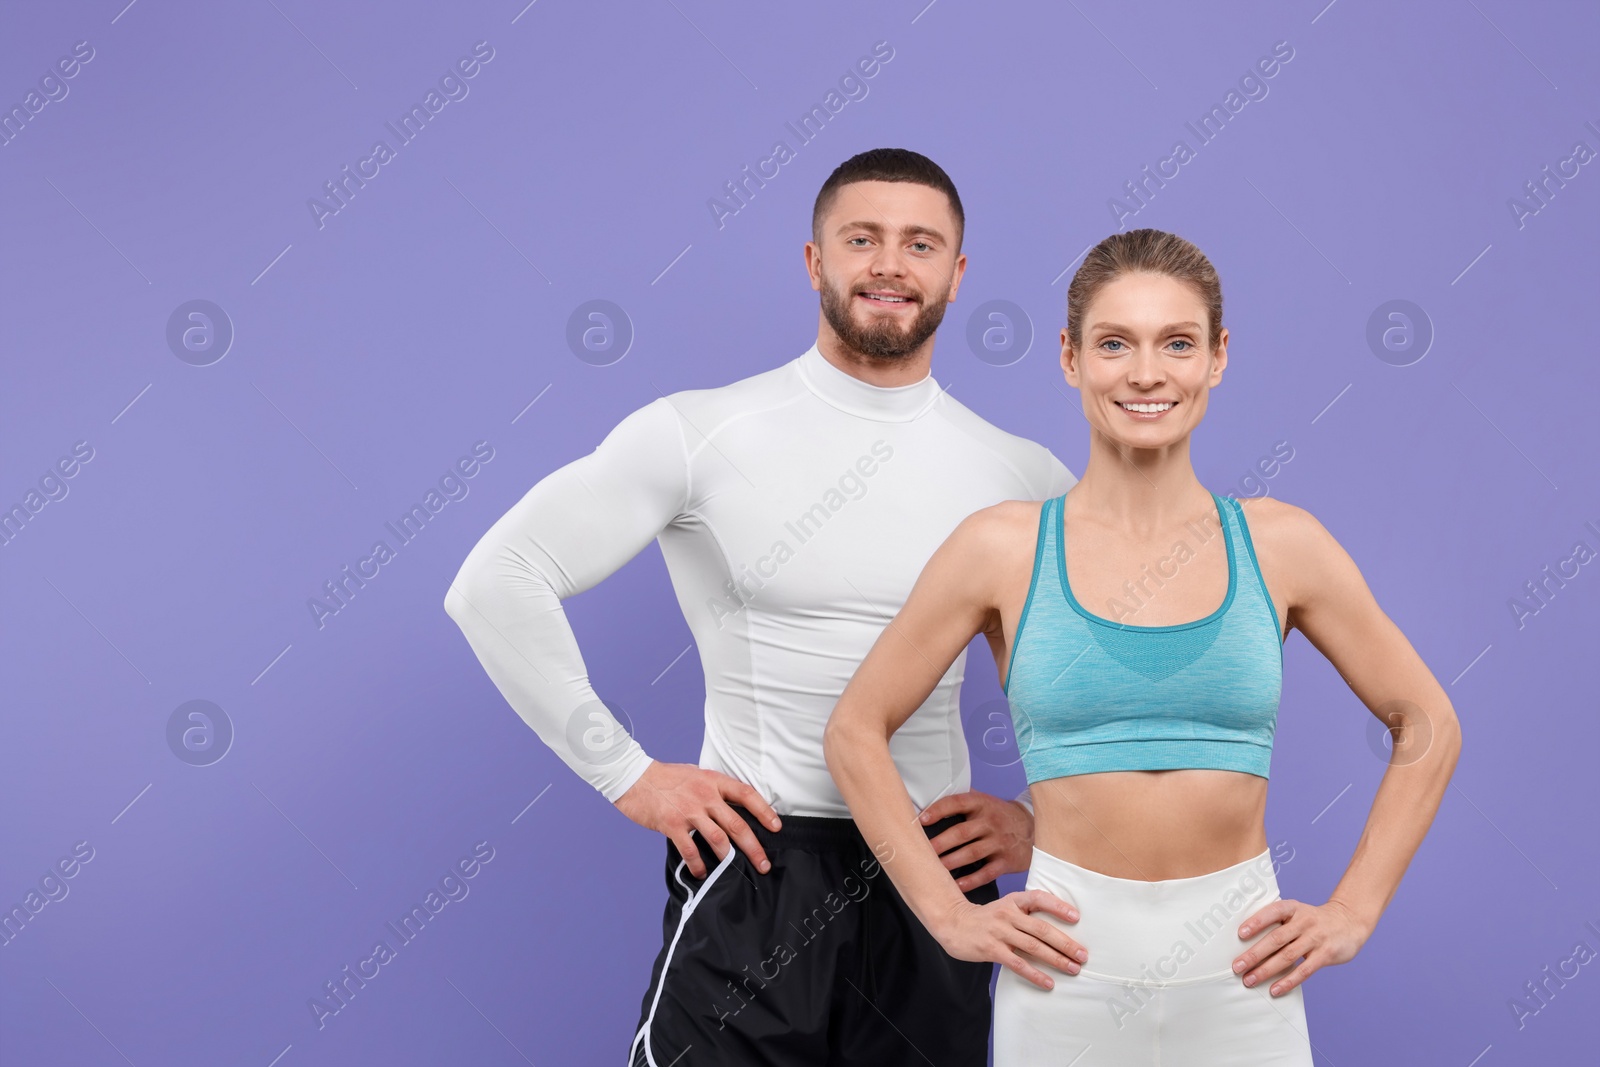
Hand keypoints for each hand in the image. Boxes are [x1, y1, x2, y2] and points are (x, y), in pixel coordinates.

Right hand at [614, 761, 781, 878]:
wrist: (635, 778)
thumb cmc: (666, 777)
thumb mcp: (696, 774)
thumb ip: (713, 788)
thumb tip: (732, 804)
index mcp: (713, 781)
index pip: (746, 794)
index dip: (764, 811)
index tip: (776, 826)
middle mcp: (705, 795)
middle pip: (737, 824)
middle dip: (754, 847)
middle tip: (764, 863)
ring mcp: (688, 811)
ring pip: (718, 839)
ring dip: (729, 859)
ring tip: (736, 870)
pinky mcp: (672, 824)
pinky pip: (690, 850)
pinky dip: (699, 864)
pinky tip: (702, 872)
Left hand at [919, 791, 1033, 891]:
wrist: (1032, 827)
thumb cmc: (998, 815)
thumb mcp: (984, 801)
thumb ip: (962, 799)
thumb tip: (929, 796)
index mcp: (981, 804)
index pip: (957, 803)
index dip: (939, 810)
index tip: (921, 819)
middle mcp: (991, 822)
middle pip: (962, 832)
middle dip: (941, 843)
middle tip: (923, 851)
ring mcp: (1000, 842)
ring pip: (972, 854)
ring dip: (951, 862)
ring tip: (935, 868)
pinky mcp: (1006, 861)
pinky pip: (987, 873)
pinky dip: (971, 881)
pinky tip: (956, 885)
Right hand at [935, 890, 1087, 989]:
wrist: (953, 923)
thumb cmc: (985, 918)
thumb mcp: (1004, 907)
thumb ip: (1025, 913)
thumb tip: (1056, 929)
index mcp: (1013, 901)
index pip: (1039, 899)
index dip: (1058, 907)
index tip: (1076, 917)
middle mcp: (1007, 914)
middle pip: (1041, 928)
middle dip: (1065, 943)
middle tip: (1082, 955)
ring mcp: (999, 932)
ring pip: (1033, 947)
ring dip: (1056, 959)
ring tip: (1073, 968)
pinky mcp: (991, 949)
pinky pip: (1018, 964)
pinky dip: (1035, 974)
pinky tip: (1048, 982)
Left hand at [1231, 897, 1370, 995]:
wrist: (1349, 922)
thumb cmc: (1314, 920)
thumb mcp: (1297, 912)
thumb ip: (1278, 923)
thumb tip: (1247, 941)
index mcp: (1293, 908)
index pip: (1272, 912)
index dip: (1256, 922)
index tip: (1240, 934)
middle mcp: (1304, 922)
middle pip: (1276, 939)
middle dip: (1254, 954)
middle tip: (1237, 966)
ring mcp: (1316, 939)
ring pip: (1287, 956)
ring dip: (1266, 970)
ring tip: (1249, 980)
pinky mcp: (1325, 955)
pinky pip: (1304, 971)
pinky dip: (1288, 981)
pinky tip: (1275, 989)